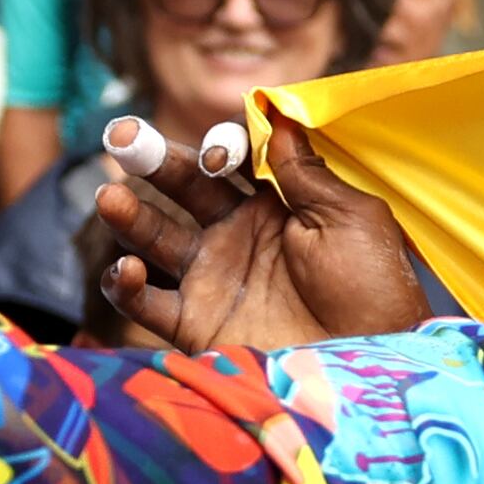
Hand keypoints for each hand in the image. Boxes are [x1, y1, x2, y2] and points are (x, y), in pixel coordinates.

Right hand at [93, 109, 432, 353]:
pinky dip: (125, 285)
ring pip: (155, 235)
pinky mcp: (196, 322)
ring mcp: (213, 277)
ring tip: (110, 197)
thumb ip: (307, 174)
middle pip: (185, 187)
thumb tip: (276, 118)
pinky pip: (146, 301)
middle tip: (124, 138)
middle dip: (155, 160)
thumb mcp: (351, 220)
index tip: (221, 158)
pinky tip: (128, 268)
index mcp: (277, 204)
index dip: (219, 148)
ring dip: (129, 215)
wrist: (371, 365)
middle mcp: (237, 234)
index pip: (231, 161)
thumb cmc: (374, 289)